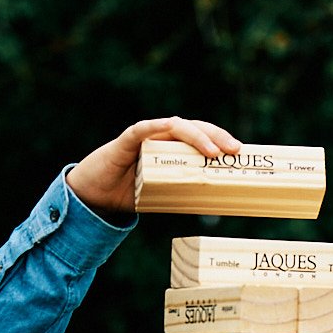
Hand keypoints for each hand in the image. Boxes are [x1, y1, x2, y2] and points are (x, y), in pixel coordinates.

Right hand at [65, 117, 243, 216]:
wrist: (94, 197)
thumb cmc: (126, 194)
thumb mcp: (161, 195)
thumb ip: (180, 193)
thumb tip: (209, 205)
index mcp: (171, 149)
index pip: (200, 139)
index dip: (220, 142)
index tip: (238, 154)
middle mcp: (161, 137)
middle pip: (194, 129)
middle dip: (217, 136)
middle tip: (235, 149)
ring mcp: (145, 135)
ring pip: (176, 126)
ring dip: (198, 135)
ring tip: (215, 149)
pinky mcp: (127, 138)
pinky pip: (145, 128)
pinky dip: (160, 127)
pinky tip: (175, 129)